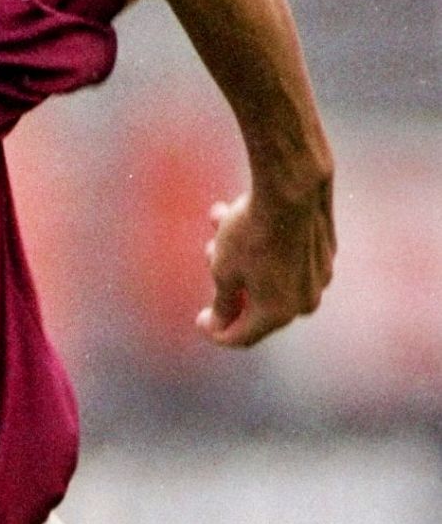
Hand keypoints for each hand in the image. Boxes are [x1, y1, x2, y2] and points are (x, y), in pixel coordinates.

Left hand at [196, 181, 334, 347]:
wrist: (293, 187)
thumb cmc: (251, 233)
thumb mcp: (224, 271)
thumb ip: (222, 302)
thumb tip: (219, 324)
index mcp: (277, 314)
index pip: (241, 336)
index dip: (216, 331)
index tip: (199, 319)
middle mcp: (303, 302)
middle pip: (256, 304)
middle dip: (227, 284)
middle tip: (208, 254)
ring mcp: (317, 276)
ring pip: (269, 274)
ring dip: (240, 256)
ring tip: (218, 224)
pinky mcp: (325, 251)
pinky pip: (287, 255)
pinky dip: (264, 243)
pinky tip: (237, 213)